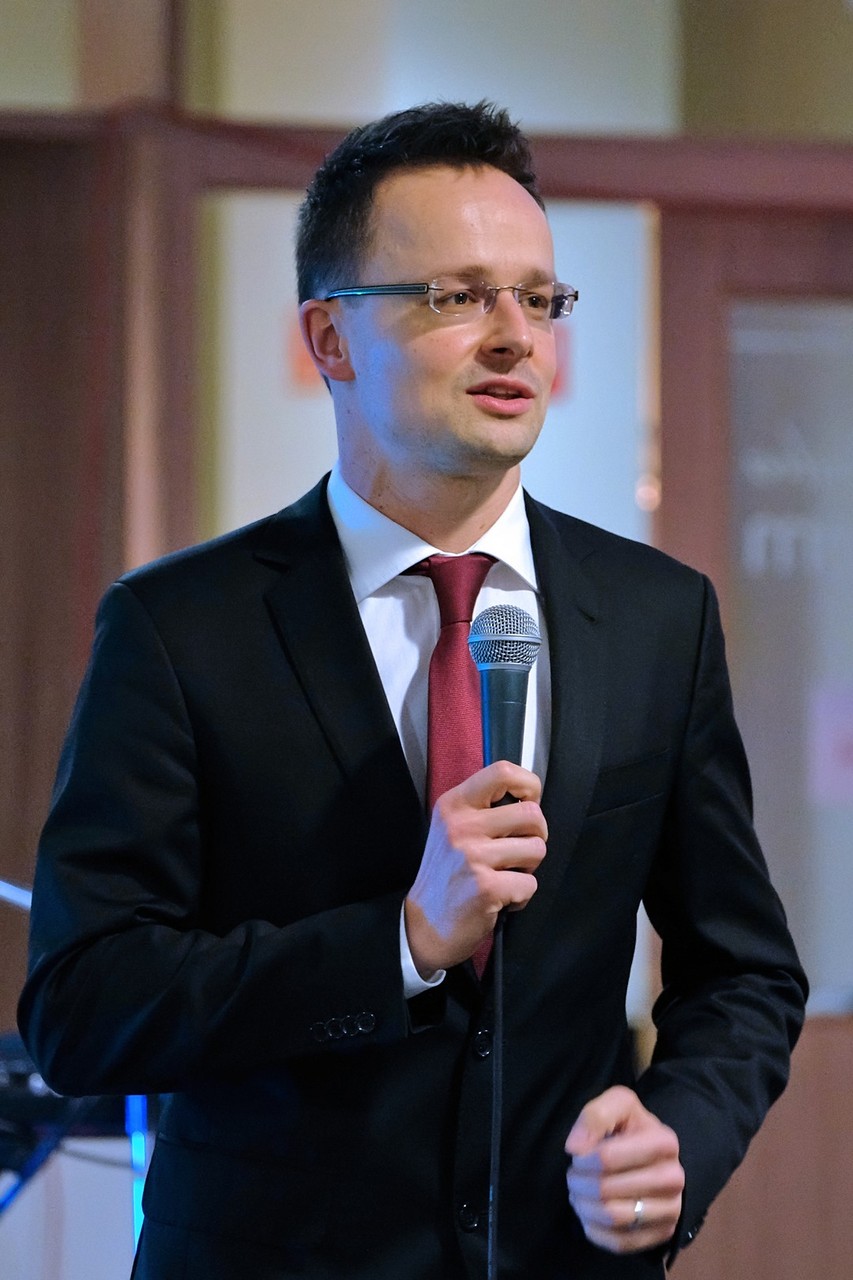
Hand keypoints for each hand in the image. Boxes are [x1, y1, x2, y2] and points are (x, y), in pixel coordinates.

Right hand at [404, 761, 546, 976]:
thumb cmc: (447, 875)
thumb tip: (530, 798)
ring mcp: (473, 856)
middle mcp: (461, 826)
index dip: (529, 786)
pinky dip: (521, 896)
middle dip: (536, 836)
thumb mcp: (452, 828)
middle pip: (532, 814)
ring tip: (506, 876)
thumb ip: (484, 808)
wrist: (424, 924)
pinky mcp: (486, 887)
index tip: (527, 804)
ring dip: (529, 868)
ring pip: (537, 849)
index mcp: (454, 804)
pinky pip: (530, 883)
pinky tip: (500, 899)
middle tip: (518, 853)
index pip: (502, 772)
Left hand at [565, 1086, 684, 1253]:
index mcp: (664, 1142)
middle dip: (579, 1183)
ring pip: (612, 1217)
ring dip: (584, 1206)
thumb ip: (595, 1115)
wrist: (654, 1159)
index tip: (577, 1156)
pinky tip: (590, 1213)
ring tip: (579, 1193)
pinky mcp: (662, 1234)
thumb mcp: (618, 1105)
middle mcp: (673, 1178)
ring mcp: (671, 1210)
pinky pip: (619, 1242)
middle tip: (574, 1176)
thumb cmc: (632, 1129)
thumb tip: (575, 1148)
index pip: (606, 1158)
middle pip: (606, 1189)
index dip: (582, 1160)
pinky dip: (595, 1229)